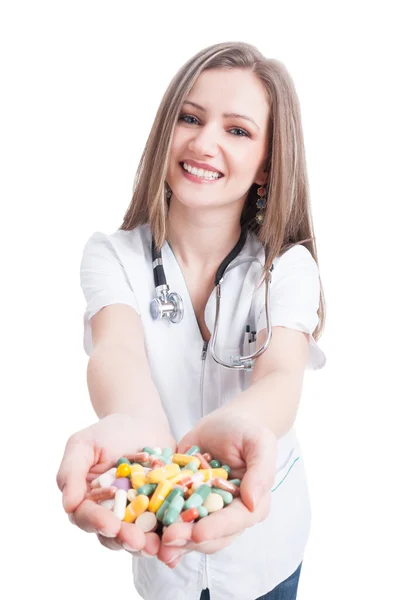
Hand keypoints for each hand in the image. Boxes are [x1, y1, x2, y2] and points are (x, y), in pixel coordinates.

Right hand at [56, 413, 176, 556]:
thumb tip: (68, 505)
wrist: (141, 421)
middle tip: (137, 541)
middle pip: (113, 534)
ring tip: (158, 546)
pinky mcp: (158, 511)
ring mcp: (135, 515)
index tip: (110, 526)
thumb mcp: (83, 445)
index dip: (98, 523)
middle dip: (125, 539)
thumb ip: (72, 472)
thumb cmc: (107, 432)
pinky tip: (175, 535)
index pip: (87, 517)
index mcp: (87, 502)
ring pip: (138, 536)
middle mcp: (109, 514)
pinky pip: (162, 525)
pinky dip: (168, 532)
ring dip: (147, 544)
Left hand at [157, 406, 276, 567]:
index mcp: (250, 506)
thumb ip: (260, 471)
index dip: (216, 529)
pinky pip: (170, 518)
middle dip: (188, 539)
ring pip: (188, 535)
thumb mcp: (259, 442)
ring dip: (171, 542)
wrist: (223, 423)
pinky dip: (157, 528)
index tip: (198, 534)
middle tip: (168, 539)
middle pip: (209, 536)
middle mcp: (227, 516)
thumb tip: (253, 502)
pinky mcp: (183, 504)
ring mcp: (204, 512)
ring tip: (153, 545)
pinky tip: (143, 533)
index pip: (234, 522)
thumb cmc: (245, 431)